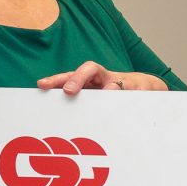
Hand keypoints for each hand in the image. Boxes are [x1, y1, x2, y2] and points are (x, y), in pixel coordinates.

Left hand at [37, 62, 169, 94]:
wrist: (145, 87)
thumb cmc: (113, 94)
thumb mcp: (95, 98)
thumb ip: (79, 104)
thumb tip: (58, 116)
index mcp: (90, 79)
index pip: (70, 74)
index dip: (56, 78)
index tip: (42, 85)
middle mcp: (104, 76)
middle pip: (89, 69)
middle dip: (78, 78)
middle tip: (68, 91)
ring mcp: (122, 80)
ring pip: (114, 82)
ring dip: (110, 88)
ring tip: (108, 92)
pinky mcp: (139, 88)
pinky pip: (134, 94)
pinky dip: (132, 97)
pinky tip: (129, 107)